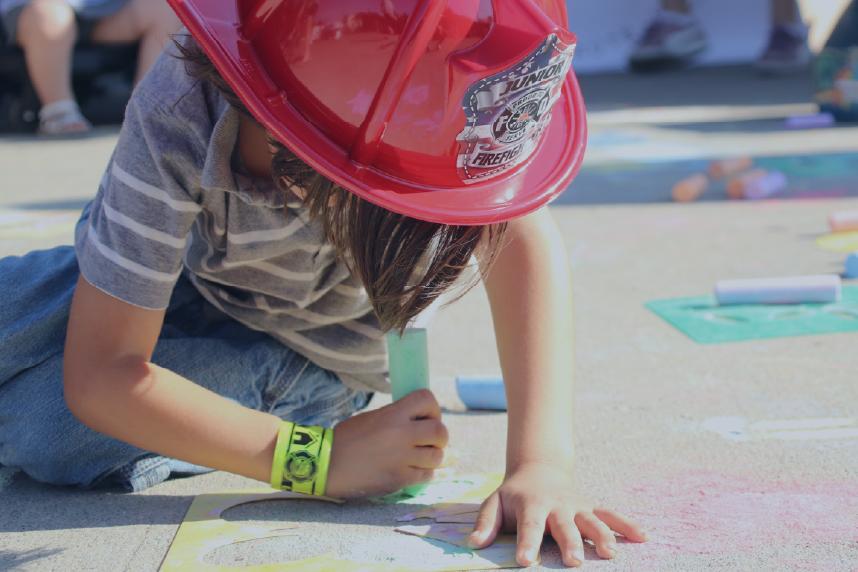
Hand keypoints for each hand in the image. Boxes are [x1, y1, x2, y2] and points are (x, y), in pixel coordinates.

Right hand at [325, 389, 447, 497]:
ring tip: (419, 456)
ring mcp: (402, 459)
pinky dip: (423, 472)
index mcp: (392, 414)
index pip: (427, 399)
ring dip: (432, 456)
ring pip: (437, 456)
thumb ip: (398, 418)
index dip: (432, 408)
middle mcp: (401, 434)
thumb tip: (422, 421)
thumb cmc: (347, 438)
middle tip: (428, 440)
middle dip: (438, 436)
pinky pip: (427, 475)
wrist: (326, 465)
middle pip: (440, 431)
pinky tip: (411, 469)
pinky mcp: (400, 479)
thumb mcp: (373, 418)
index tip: (426, 416)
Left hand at [467, 463, 646, 566]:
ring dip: (602, 536)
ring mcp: (578, 507)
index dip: (526, 542)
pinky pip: (612, 516)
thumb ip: (485, 523)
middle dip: (570, 542)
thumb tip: (473, 544)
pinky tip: (643, 537)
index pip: (528, 525)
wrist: (539, 469)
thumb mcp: (495, 503)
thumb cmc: (514, 495)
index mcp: (531, 505)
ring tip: (610, 553)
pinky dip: (628, 525)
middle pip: (564, 525)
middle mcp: (557, 506)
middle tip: (574, 561)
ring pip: (592, 521)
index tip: (524, 560)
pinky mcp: (593, 509)